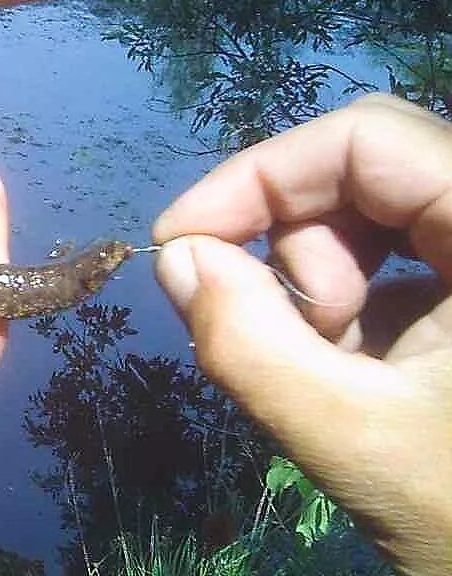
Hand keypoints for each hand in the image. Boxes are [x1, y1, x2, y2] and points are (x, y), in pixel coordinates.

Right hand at [153, 93, 451, 575]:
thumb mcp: (350, 436)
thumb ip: (246, 343)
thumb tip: (173, 261)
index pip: (366, 139)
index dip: (258, 176)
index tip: (178, 243)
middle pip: (368, 176)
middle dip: (295, 251)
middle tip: (276, 336)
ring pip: (379, 224)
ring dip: (322, 290)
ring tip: (326, 373)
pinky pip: (402, 273)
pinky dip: (355, 317)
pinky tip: (358, 383)